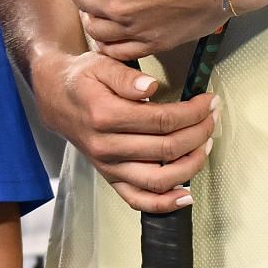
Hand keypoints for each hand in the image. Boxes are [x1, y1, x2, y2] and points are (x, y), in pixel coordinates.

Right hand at [30, 48, 217, 213]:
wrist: (55, 98)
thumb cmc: (82, 78)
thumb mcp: (99, 63)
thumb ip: (125, 76)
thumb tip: (151, 88)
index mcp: (104, 115)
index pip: (162, 120)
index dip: (192, 112)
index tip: (208, 101)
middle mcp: (106, 146)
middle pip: (166, 148)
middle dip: (198, 132)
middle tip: (212, 117)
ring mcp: (108, 166)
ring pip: (158, 179)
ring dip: (190, 165)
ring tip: (205, 146)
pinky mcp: (109, 178)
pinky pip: (138, 200)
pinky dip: (164, 203)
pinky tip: (186, 195)